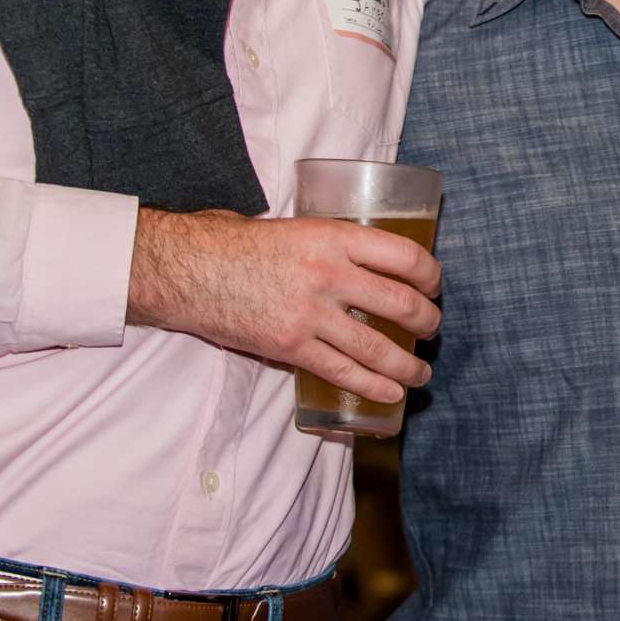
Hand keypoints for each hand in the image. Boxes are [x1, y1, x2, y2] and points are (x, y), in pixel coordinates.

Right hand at [126, 209, 440, 401]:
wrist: (185, 269)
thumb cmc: (233, 243)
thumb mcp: (291, 227)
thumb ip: (327, 243)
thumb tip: (357, 257)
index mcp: (333, 237)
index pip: (404, 256)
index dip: (429, 275)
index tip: (434, 285)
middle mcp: (329, 274)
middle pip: (400, 304)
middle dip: (427, 322)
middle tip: (432, 330)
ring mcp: (310, 314)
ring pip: (377, 347)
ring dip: (407, 364)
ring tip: (421, 374)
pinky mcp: (290, 347)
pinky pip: (342, 372)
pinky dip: (373, 386)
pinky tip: (390, 393)